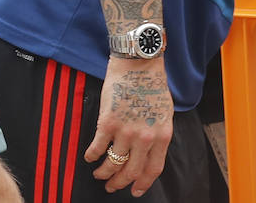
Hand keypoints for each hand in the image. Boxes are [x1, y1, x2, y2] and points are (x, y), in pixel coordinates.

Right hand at [84, 57, 173, 196]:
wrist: (139, 64)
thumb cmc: (153, 85)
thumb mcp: (165, 112)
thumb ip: (159, 134)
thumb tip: (150, 153)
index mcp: (162, 134)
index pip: (153, 169)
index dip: (143, 183)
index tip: (136, 190)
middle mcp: (145, 137)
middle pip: (131, 172)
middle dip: (120, 183)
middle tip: (112, 186)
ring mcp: (126, 131)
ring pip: (112, 164)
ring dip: (103, 173)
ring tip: (99, 174)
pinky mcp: (108, 123)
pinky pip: (96, 149)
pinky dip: (91, 157)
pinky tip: (90, 157)